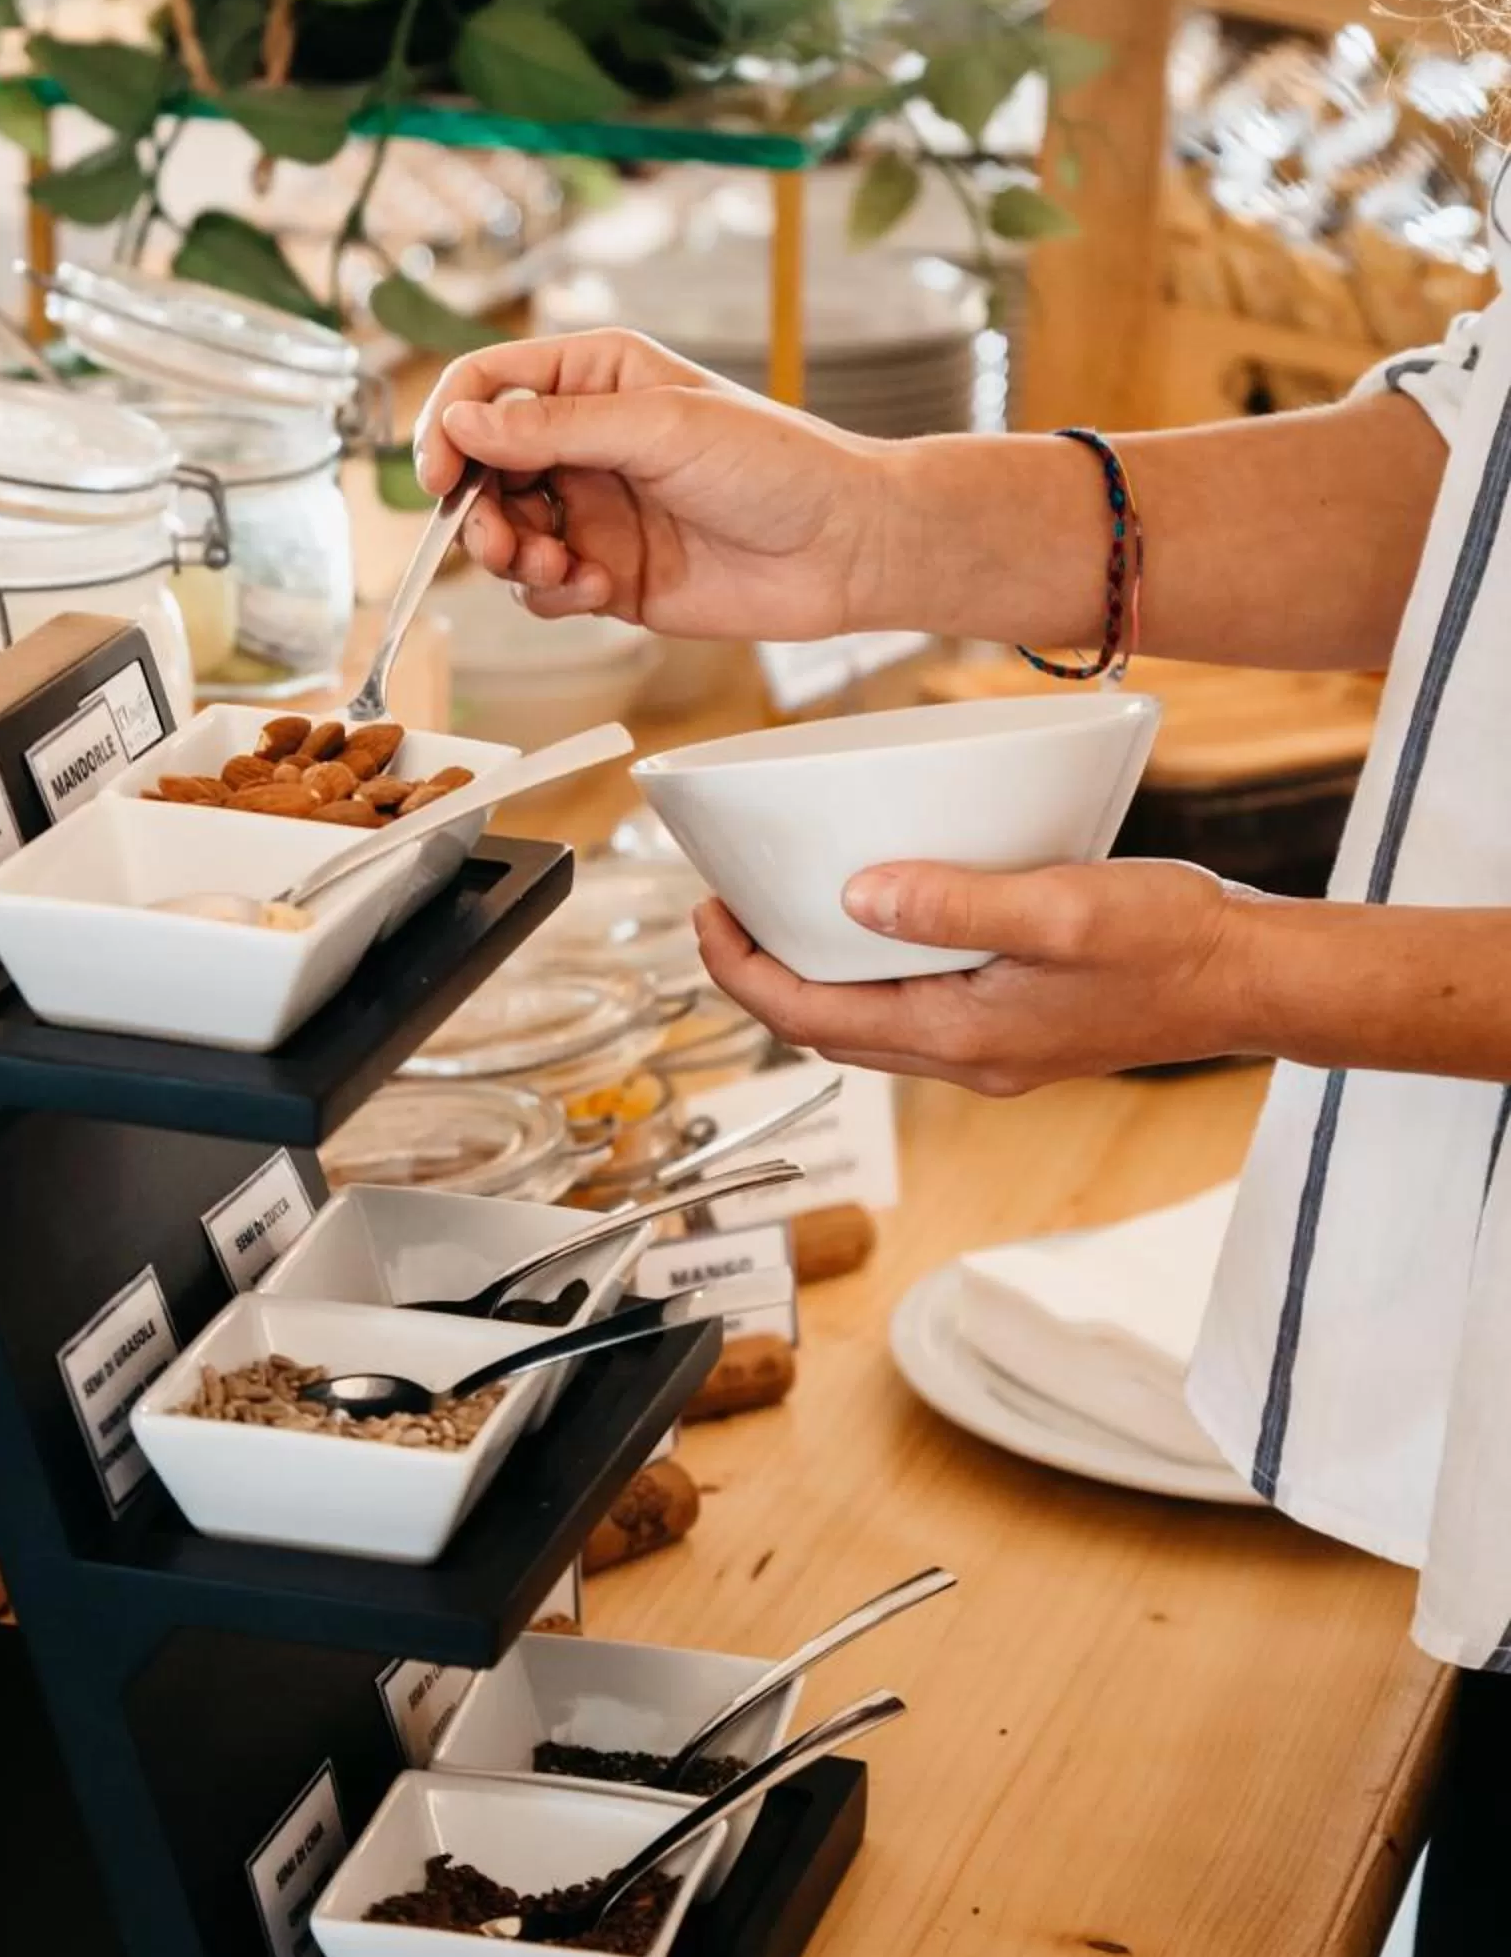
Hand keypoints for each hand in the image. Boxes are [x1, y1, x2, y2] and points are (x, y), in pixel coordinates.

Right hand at [414, 330, 890, 642]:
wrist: (845, 548)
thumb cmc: (776, 465)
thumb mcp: (660, 427)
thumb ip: (554, 428)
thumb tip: (463, 421)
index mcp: (595, 378)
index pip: (487, 385)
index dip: (450, 425)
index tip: (440, 472)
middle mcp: (585, 441)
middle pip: (481, 468)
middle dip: (476, 508)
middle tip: (501, 540)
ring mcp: (593, 510)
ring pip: (503, 533)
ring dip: (511, 555)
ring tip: (556, 567)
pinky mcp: (607, 574)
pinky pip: (542, 589)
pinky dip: (553, 595)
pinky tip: (599, 588)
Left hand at [695, 859, 1261, 1095]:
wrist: (1251, 980)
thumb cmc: (1172, 941)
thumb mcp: (1059, 907)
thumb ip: (954, 902)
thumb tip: (855, 897)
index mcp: (959, 1035)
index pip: (807, 1016)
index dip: (739, 971)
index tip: (704, 913)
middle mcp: (965, 1059)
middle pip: (823, 1029)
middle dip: (759, 976)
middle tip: (723, 910)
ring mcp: (992, 1053)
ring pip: (866, 1025)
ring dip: (813, 978)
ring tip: (780, 913)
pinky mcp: (1016, 1032)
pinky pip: (913, 1012)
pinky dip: (871, 975)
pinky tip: (877, 924)